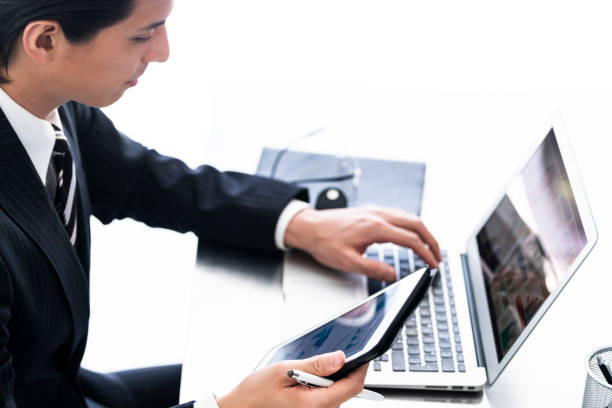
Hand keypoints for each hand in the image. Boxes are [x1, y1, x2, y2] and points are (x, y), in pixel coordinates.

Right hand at [216, 351, 367, 407]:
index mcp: (316, 404)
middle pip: (347, 390)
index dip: (361, 367)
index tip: (363, 353)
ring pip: (336, 394)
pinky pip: (326, 398)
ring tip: (308, 372)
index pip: (353, 386)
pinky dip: (322, 386)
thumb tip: (341, 357)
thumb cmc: (256, 393)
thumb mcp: (284, 371)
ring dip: (330, 379)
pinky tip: (305, 381)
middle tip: (330, 356)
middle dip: (344, 371)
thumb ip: (316, 365)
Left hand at [284, 205, 441, 281]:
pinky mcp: (371, 211)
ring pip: (408, 216)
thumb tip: (392, 275)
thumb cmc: (324, 242)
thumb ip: (372, 269)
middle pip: (416, 224)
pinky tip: (410, 233)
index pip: (410, 240)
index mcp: (375, 228)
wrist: (309, 226)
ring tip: (429, 246)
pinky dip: (411, 224)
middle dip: (432, 240)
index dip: (426, 254)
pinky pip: (398, 214)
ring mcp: (375, 210)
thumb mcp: (347, 262)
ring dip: (422, 231)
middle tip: (438, 256)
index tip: (433, 265)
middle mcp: (378, 215)